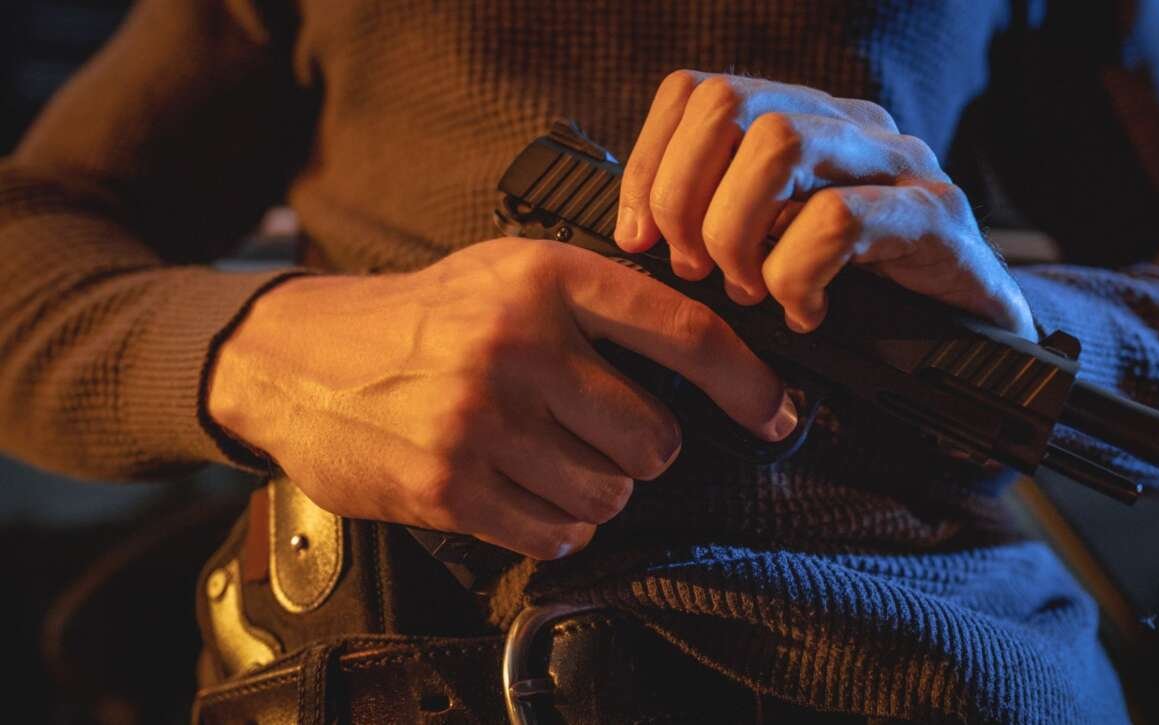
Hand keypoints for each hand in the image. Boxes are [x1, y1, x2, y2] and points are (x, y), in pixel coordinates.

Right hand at [208, 238, 793, 558]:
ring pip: (609, 493)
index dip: (746, 381)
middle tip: (605, 433)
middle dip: (644, 448)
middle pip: (654, 436)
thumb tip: (703, 360)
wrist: (300, 358)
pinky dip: (557, 525)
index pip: (681, 332)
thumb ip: (596, 299)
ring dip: (598, 489)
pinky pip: (555, 533)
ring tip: (550, 457)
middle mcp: (517, 345)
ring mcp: (480, 420)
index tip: (778, 414)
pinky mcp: (449, 486)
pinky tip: (525, 492)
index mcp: (545, 279)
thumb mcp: (507, 270)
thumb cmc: (423, 317)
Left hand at [616, 71, 1034, 338]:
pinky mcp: (935, 218)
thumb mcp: (771, 257)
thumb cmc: (861, 304)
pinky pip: (841, 217)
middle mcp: (846, 128)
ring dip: (737, 229)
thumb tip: (636, 235)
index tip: (637, 238)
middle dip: (683, 195)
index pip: (697, 93)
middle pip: (728, 101)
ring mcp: (895, 166)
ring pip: (781, 142)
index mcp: (799, 126)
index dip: (649, 162)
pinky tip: (806, 313)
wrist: (974, 347)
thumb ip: (715, 230)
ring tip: (748, 290)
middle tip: (694, 268)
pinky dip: (800, 274)